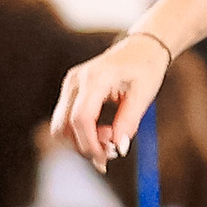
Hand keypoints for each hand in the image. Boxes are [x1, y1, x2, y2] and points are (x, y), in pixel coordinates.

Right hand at [52, 32, 171, 167]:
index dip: (90, 144)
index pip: (80, 118)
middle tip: (111, 150)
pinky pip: (67, 120)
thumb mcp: (144, 95)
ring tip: (109, 137)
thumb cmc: (145, 68)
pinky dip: (81, 133)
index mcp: (95, 78)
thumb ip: (129, 122)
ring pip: (60, 126)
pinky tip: (102, 130)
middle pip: (64, 126)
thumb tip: (118, 148)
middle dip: (84, 146)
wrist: (141, 48)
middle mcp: (76, 81)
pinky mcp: (71, 91)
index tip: (105, 159)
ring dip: (81, 141)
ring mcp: (70, 85)